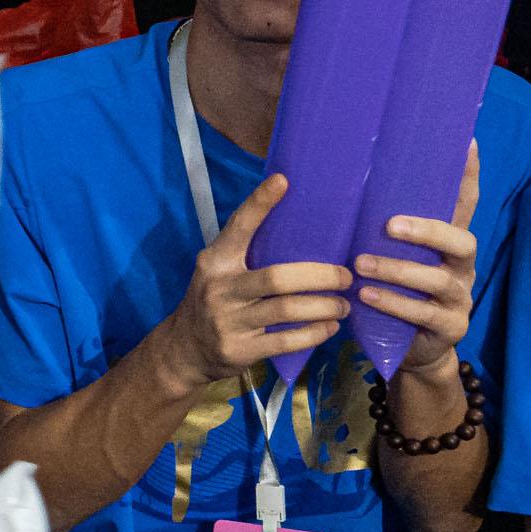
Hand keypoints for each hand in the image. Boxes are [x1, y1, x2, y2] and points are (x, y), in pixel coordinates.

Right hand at [154, 172, 351, 389]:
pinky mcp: (240, 349)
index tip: (283, 181)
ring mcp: (228, 321)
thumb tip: (299, 225)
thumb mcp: (219, 271)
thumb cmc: (214, 301)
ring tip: (343, 305)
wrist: (184, 349)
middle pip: (278, 277)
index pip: (238, 228)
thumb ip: (246, 253)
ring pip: (287, 310)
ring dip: (324, 306)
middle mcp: (220, 288)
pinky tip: (330, 327)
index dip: (259, 204)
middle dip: (320, 276)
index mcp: (216, 261)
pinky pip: (286, 340)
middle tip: (346, 276)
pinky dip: (314, 333)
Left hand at [353, 147, 482, 382]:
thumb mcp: (391, 256)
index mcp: (448, 242)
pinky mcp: (451, 326)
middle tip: (389, 224)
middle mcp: (461, 266)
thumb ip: (382, 228)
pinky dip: (395, 304)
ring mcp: (460, 297)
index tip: (466, 143)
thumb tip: (346, 182)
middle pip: (461, 240)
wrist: (410, 349)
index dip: (468, 176)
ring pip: (438, 280)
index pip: (464, 204)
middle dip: (428, 230)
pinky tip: (366, 296)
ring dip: (399, 270)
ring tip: (362, 265)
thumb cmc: (394, 290)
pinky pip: (426, 314)